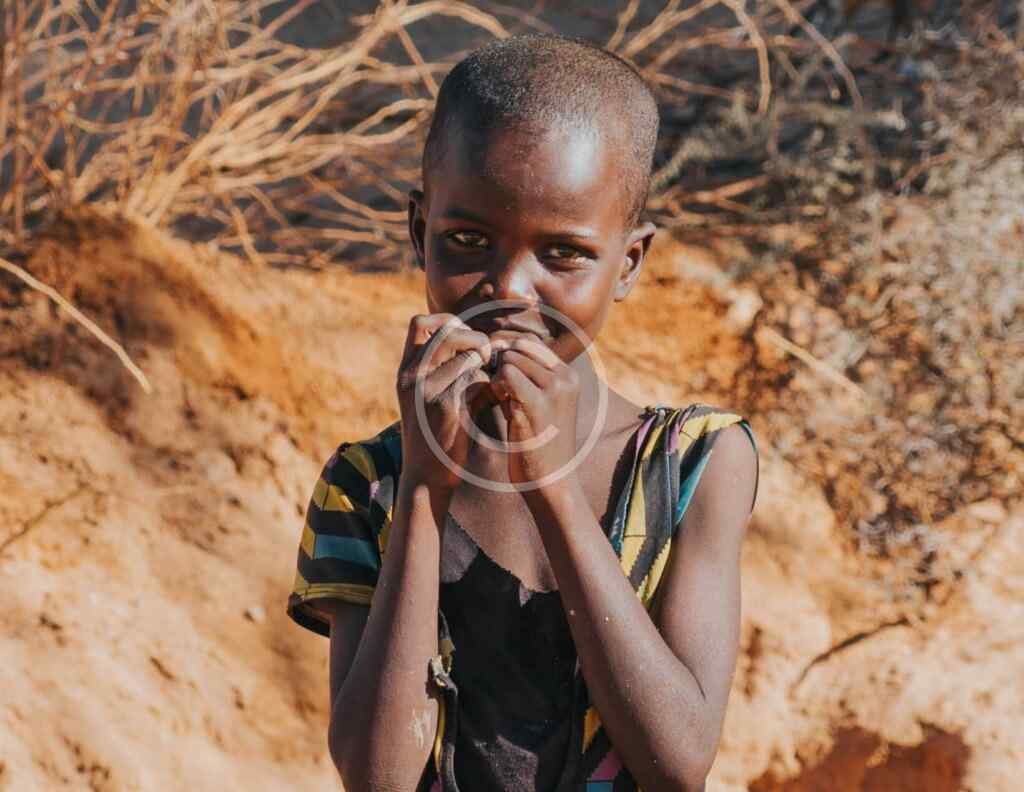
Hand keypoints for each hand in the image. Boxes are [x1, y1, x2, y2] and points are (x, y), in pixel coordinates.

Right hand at [396, 313, 504, 492]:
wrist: (426, 477)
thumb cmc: (434, 436)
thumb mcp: (426, 399)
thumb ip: (442, 371)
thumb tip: (478, 343)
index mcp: (406, 372)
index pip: (419, 323)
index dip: (447, 321)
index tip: (465, 336)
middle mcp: (412, 377)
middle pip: (447, 333)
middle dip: (475, 339)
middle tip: (487, 358)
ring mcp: (428, 391)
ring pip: (467, 356)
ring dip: (486, 365)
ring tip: (492, 381)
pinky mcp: (447, 408)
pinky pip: (477, 380)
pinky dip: (491, 385)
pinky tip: (495, 398)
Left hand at [487, 332, 581, 488]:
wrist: (552, 483)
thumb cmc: (539, 446)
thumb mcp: (539, 404)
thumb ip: (525, 378)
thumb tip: (498, 350)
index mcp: (569, 376)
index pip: (532, 342)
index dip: (508, 351)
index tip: (497, 373)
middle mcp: (565, 378)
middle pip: (520, 346)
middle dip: (502, 363)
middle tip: (500, 391)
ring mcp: (554, 389)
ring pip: (511, 358)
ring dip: (498, 376)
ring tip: (503, 401)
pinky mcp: (537, 404)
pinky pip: (506, 375)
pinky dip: (496, 386)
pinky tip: (500, 405)